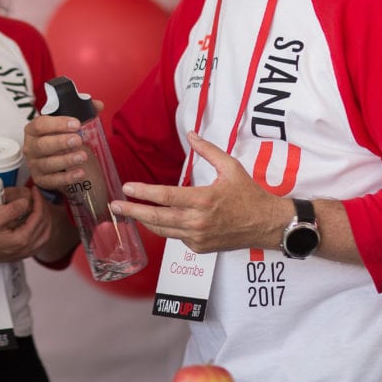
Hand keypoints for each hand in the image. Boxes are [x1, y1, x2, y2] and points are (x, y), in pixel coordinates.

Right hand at [0, 185, 52, 265]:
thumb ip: (10, 210)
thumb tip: (25, 202)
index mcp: (21, 239)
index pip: (38, 216)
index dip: (39, 201)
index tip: (35, 191)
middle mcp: (25, 248)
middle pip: (45, 225)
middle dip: (43, 208)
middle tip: (38, 197)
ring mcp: (23, 253)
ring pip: (45, 235)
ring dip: (45, 220)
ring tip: (39, 208)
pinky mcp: (20, 254)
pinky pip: (39, 243)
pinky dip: (42, 231)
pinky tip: (36, 224)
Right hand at [21, 101, 103, 191]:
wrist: (53, 159)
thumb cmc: (58, 138)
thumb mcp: (67, 124)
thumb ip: (83, 112)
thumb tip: (98, 105)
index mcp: (33, 130)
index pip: (41, 125)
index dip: (58, 124)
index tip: (76, 124)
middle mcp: (30, 147)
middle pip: (42, 145)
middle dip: (61, 142)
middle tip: (78, 140)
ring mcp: (34, 164)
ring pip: (47, 163)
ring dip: (66, 160)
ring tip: (82, 156)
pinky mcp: (40, 179)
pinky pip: (51, 180)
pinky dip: (66, 178)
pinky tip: (80, 173)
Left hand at [109, 131, 288, 252]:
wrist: (267, 225)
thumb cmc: (249, 194)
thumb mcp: (230, 167)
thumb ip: (208, 150)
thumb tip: (191, 133)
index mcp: (203, 200)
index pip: (165, 197)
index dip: (143, 192)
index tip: (126, 188)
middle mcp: (198, 221)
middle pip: (156, 217)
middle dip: (132, 211)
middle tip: (114, 206)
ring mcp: (198, 237)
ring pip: (162, 231)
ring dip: (144, 221)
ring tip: (129, 213)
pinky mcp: (200, 247)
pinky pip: (176, 237)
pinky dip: (166, 228)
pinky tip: (159, 219)